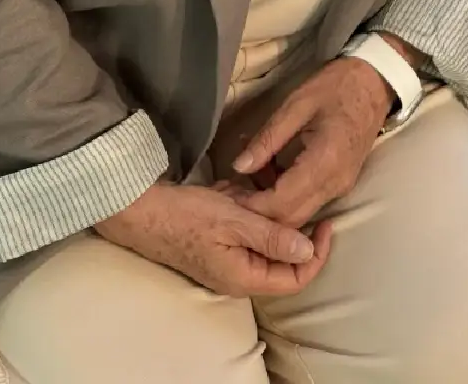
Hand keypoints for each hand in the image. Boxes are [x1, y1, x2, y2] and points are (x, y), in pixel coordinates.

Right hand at [93, 178, 331, 297]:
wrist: (141, 213)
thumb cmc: (187, 216)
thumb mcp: (235, 220)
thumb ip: (272, 237)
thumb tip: (308, 250)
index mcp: (245, 277)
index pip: (295, 278)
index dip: (316, 254)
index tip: (325, 222)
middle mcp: (238, 276)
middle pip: (281, 262)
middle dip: (291, 229)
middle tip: (297, 197)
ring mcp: (226, 263)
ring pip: (263, 244)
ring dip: (268, 217)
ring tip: (260, 189)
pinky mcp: (216, 247)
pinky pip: (244, 233)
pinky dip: (248, 212)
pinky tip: (239, 192)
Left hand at [224, 55, 397, 229]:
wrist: (376, 82)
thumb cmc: (337, 86)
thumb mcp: (297, 104)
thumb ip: (268, 138)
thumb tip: (238, 166)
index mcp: (325, 162)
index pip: (282, 203)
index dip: (252, 207)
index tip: (227, 198)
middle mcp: (336, 183)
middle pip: (292, 219)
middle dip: (259, 214)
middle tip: (231, 195)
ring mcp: (341, 186)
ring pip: (300, 215)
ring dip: (271, 208)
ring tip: (245, 185)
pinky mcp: (341, 184)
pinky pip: (309, 203)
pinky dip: (285, 198)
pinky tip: (267, 176)